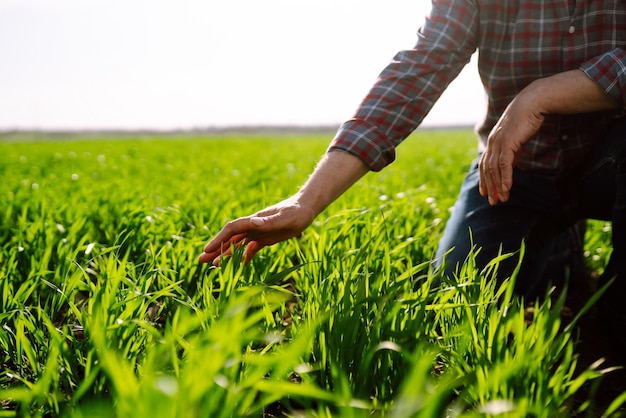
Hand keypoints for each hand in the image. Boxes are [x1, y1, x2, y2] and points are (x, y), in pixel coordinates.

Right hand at [198, 199, 315, 265]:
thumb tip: (252, 223)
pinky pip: (250, 248)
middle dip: (215, 249)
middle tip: (201, 260)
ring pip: (237, 244)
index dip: (219, 239)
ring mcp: (258, 232)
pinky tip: (236, 266)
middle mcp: (253, 226)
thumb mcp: (284, 218)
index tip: (208, 250)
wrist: (306, 208)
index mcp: (255, 221)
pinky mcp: (265, 238)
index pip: (232, 230)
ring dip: (225, 254)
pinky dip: (242, 256)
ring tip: (213, 265)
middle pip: (230, 238)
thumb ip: (268, 222)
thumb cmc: (296, 212)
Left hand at [479, 69, 619, 205]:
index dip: (484, 180)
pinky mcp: (508, 142)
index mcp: (493, 141)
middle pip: (487, 170)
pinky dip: (505, 177)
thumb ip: (512, 150)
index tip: (486, 193)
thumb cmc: (527, 118)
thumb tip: (511, 163)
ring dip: (498, 186)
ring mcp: (498, 142)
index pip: (485, 164)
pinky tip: (507, 188)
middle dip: (490, 187)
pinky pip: (504, 164)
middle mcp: (492, 142)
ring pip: (495, 169)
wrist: (533, 102)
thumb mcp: (516, 137)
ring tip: (502, 199)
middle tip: (493, 202)